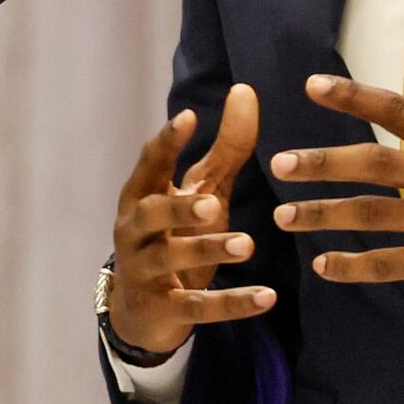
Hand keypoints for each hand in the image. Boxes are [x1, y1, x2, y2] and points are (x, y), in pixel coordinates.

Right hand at [103, 84, 270, 357]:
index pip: (149, 165)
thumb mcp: (199, 192)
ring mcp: (146, 271)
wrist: (141, 312)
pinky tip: (267, 297)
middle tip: (211, 202)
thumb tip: (245, 91)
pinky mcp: (164, 309)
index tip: (189, 118)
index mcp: (141, 196)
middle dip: (179, 208)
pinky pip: (198, 306)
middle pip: (151, 214)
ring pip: (171, 259)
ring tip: (246, 245)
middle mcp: (135, 231)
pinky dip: (232, 303)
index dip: (167, 143)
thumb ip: (224, 148)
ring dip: (207, 250)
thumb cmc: (173, 236)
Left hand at [268, 64, 403, 305]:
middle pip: (374, 164)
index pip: (397, 110)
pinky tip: (323, 266)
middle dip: (322, 163)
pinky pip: (388, 264)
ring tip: (284, 216)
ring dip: (323, 215)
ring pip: (371, 216)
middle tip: (279, 163)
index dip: (352, 98)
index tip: (312, 87)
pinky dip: (352, 267)